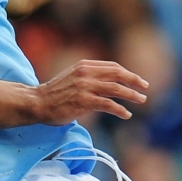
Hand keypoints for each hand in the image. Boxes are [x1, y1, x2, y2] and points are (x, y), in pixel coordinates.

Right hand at [29, 60, 147, 123]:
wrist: (37, 102)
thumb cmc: (54, 93)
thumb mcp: (73, 77)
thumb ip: (89, 77)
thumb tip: (108, 83)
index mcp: (84, 65)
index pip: (112, 66)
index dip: (127, 73)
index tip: (137, 81)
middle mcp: (86, 73)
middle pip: (118, 74)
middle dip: (134, 81)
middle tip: (145, 88)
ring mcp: (85, 87)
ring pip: (116, 88)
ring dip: (131, 95)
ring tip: (141, 100)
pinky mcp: (83, 101)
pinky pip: (108, 104)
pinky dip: (120, 109)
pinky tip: (126, 114)